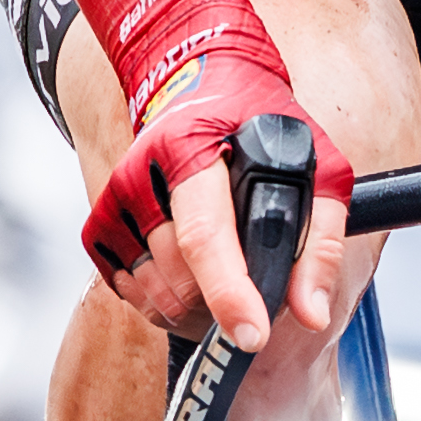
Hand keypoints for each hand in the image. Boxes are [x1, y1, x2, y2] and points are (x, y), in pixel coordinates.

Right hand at [83, 47, 353, 350]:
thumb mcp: (316, 165)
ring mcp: (114, 202)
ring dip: (195, 307)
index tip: (251, 335)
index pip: (205, 235)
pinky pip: (130, 294)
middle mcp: (141, 175)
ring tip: (226, 275)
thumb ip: (322, 240)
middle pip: (179, 277)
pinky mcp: (98, 226)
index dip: (228, 292)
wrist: (200, 85)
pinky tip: (191, 271)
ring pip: (154, 295)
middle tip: (255, 289)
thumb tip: (312, 312)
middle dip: (223, 303)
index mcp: (191, 149)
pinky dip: (164, 300)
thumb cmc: (260, 126)